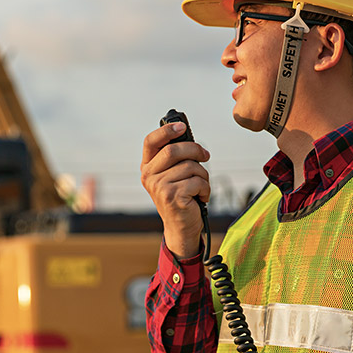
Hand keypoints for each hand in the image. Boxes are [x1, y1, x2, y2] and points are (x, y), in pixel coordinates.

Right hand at [141, 121, 210, 258]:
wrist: (181, 227)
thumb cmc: (181, 197)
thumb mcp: (173, 175)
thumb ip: (176, 158)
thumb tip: (190, 139)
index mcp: (147, 167)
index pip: (150, 141)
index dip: (166, 130)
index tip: (182, 126)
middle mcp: (149, 176)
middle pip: (174, 150)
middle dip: (195, 150)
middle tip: (205, 156)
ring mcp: (159, 187)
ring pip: (190, 166)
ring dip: (203, 176)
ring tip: (200, 187)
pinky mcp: (173, 197)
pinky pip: (197, 181)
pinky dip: (205, 188)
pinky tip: (200, 197)